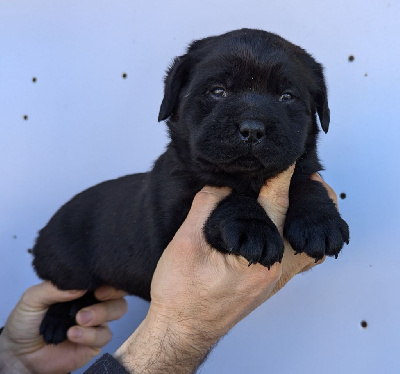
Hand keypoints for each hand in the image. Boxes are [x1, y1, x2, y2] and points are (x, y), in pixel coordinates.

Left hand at [0, 282, 126, 373]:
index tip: (98, 283)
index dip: (108, 277)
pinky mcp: (95, 341)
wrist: (20, 354)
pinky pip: (104, 335)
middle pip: (118, 291)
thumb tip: (80, 285)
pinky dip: (90, 334)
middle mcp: (93, 301)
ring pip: (118, 310)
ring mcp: (96, 321)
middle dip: (113, 293)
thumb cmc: (27, 322)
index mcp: (82, 287)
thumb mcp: (32, 298)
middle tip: (98, 296)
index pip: (103, 277)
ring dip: (102, 312)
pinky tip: (72, 334)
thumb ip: (53, 288)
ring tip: (80, 318)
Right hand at [115, 166, 336, 372]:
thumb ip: (205, 208)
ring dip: (303, 223)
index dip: (280, 179)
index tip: (286, 160)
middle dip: (308, 202)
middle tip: (310, 179)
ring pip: (302, 249)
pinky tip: (282, 231)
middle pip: (301, 229)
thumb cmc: (180, 295)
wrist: (179, 330)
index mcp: (257, 261)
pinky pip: (293, 262)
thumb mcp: (185, 244)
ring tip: (301, 200)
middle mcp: (273, 273)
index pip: (275, 208)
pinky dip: (294, 241)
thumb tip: (220, 186)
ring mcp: (272, 283)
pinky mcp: (265, 287)